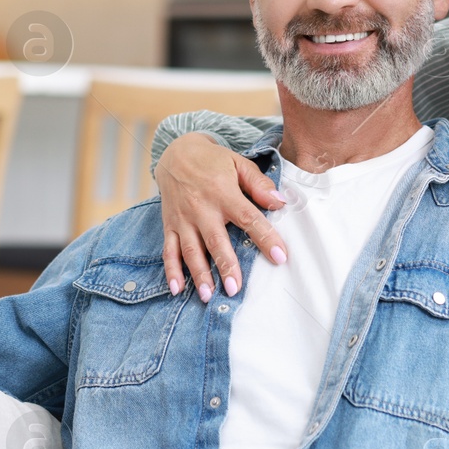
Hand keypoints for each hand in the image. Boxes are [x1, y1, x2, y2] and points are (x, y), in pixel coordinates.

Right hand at [156, 132, 288, 301]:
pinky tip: (176, 289)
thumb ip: (259, 184)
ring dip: (198, 274)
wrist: (176, 153)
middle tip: (235, 289)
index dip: (265, 238)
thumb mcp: (239, 164)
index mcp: (223, 193)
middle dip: (225, 266)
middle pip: (215, 241)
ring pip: (190, 250)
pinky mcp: (169, 225)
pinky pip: (168, 250)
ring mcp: (183, 219)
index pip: (248, 218)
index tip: (280, 257)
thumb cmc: (214, 162)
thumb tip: (280, 202)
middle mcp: (201, 208)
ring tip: (208, 296)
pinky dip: (170, 271)